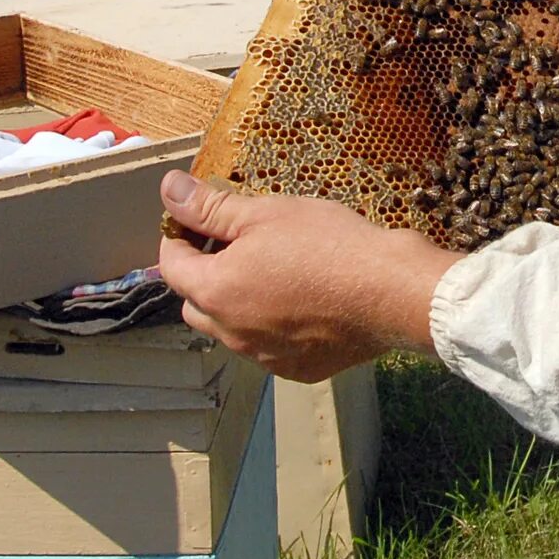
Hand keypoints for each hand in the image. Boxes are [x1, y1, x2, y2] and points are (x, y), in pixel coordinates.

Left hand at [157, 172, 462, 380]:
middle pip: (196, 303)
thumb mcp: (266, 213)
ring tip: (273, 271)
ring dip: (238, 303)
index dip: (180, 236)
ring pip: (232, 329)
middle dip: (205, 273)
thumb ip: (210, 206)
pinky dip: (272, 326)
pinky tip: (303, 301)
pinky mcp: (297, 370)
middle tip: (237, 243)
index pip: (172, 264)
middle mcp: (231, 333)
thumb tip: (168, 188)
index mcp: (215, 291)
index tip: (199, 219)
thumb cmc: (327, 246)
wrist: (390, 292)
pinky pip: (268, 347)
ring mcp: (264, 356)